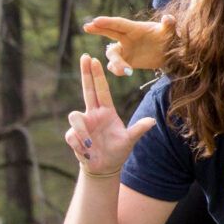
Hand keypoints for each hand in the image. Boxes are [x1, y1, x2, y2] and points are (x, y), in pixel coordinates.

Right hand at [65, 55, 156, 176]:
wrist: (105, 166)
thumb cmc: (118, 151)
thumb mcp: (130, 140)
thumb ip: (138, 130)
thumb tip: (152, 121)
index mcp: (107, 111)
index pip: (101, 89)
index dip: (98, 75)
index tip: (95, 59)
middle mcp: (93, 114)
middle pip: (87, 89)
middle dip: (85, 73)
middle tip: (84, 56)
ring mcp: (83, 125)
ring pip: (75, 116)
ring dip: (82, 130)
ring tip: (90, 144)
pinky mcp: (74, 137)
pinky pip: (72, 135)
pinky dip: (79, 143)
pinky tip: (86, 151)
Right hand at [83, 14, 168, 76]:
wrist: (170, 53)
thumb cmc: (168, 37)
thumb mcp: (170, 30)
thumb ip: (169, 23)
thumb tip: (168, 18)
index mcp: (135, 28)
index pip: (119, 24)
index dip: (108, 22)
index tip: (96, 20)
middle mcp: (127, 38)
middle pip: (109, 33)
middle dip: (98, 29)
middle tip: (87, 27)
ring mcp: (125, 50)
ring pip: (112, 55)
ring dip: (116, 62)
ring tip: (126, 70)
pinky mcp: (126, 62)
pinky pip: (116, 66)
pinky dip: (117, 70)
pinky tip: (126, 72)